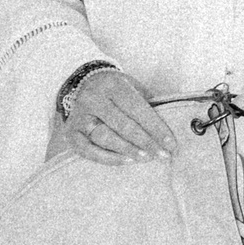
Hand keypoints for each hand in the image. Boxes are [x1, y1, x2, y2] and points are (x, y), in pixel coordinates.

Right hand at [46, 67, 178, 165]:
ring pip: (105, 138)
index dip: (156, 128)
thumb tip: (172, 125)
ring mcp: (80, 116)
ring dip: (128, 150)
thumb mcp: (133, 87)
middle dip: (146, 142)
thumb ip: (149, 103)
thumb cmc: (117, 90)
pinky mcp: (71, 132)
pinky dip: (109, 158)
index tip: (171, 144)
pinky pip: (89, 151)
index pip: (137, 108)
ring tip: (146, 158)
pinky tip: (127, 161)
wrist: (84, 84)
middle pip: (122, 125)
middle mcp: (93, 99)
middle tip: (163, 155)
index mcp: (113, 85)